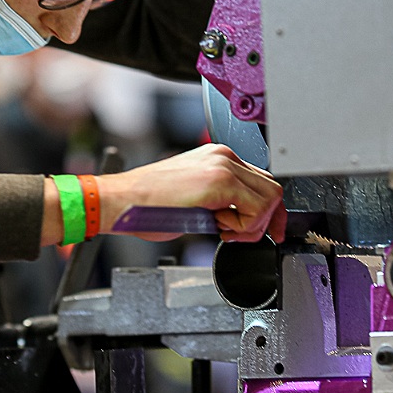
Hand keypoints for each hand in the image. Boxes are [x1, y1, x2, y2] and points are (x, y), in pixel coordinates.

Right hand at [99, 144, 286, 242]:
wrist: (121, 201)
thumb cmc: (147, 204)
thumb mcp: (193, 197)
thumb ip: (221, 200)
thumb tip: (242, 218)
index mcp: (218, 158)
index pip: (262, 183)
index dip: (267, 212)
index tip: (266, 231)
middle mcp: (223, 156)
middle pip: (271, 190)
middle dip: (263, 221)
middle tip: (237, 235)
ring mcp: (222, 166)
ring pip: (270, 198)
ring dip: (252, 224)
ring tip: (223, 230)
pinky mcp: (219, 181)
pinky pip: (255, 208)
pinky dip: (244, 226)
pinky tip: (218, 227)